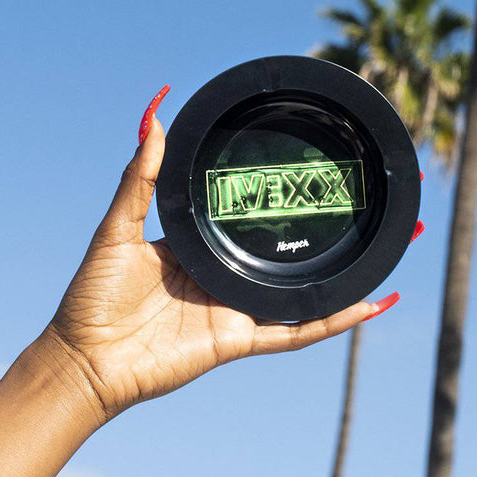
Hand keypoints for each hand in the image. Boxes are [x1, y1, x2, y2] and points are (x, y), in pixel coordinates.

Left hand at [45, 88, 397, 422]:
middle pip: (286, 251)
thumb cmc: (92, 296)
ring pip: (304, 292)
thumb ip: (140, 178)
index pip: (246, 217)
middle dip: (328, 230)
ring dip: (349, 274)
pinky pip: (296, 330)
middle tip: (367, 199)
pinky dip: (334, 320)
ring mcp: (236, 308)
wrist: (84, 359)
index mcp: (198, 248)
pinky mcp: (240, 339)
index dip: (278, 197)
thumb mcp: (118, 226)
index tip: (308, 170)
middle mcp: (223, 276)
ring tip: (392, 246)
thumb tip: (154, 118)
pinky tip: (371, 302)